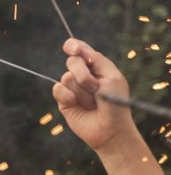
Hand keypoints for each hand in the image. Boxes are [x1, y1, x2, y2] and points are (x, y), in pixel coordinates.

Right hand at [54, 38, 139, 158]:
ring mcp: (72, 87)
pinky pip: (58, 89)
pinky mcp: (63, 100)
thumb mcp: (112, 76)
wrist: (110, 129)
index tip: (74, 50)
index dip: (73, 46)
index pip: (78, 48)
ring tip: (92, 102)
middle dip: (85, 75)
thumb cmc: (116, 103)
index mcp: (95, 65)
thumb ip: (96, 60)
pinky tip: (78, 106)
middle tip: (96, 89)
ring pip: (66, 77)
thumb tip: (77, 51)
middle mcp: (82, 74)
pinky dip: (69, 97)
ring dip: (82, 91)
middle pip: (72, 61)